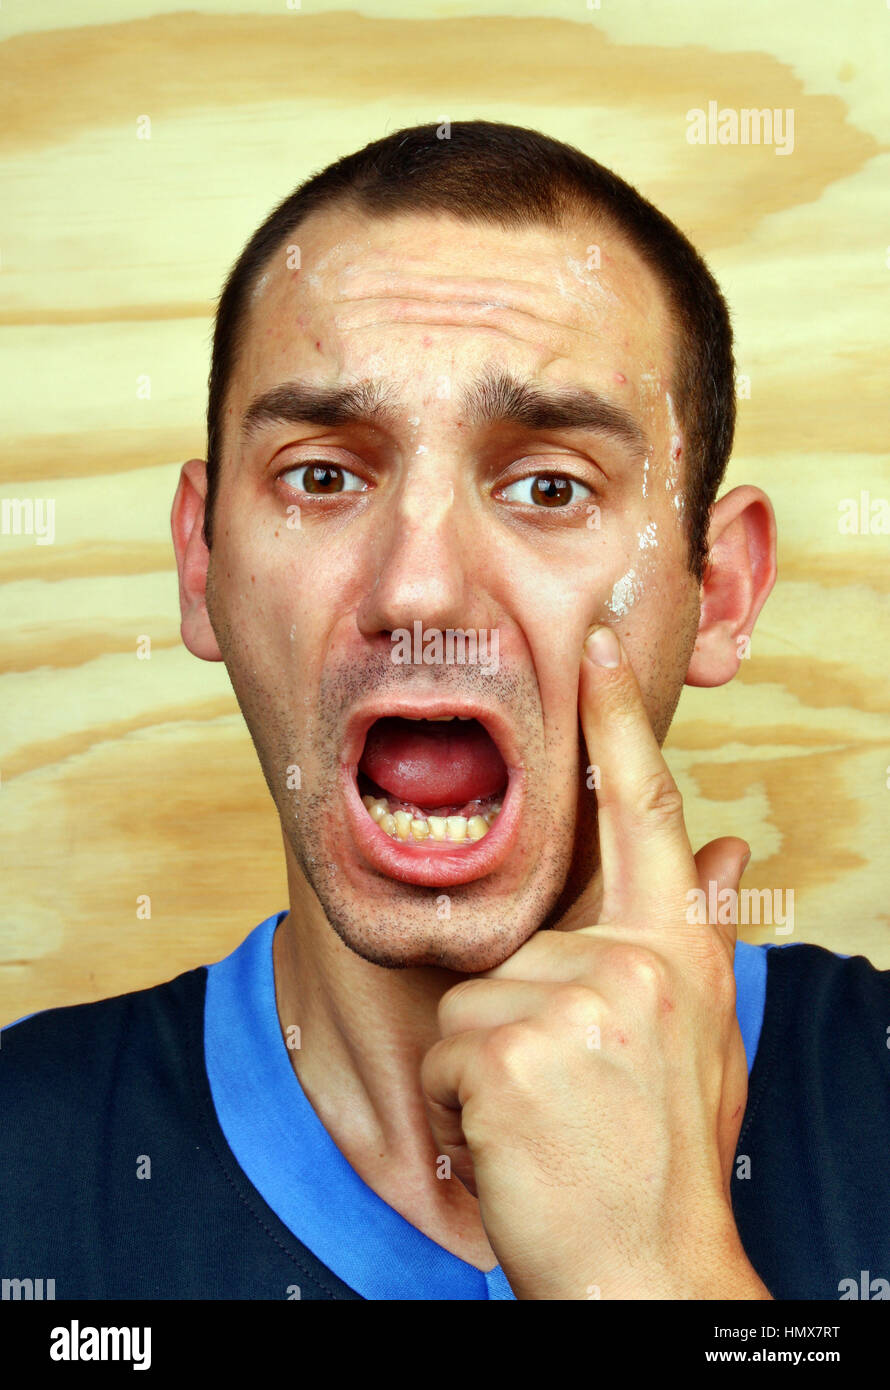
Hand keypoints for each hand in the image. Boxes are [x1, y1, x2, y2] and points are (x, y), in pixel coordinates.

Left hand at [420, 624, 771, 1298]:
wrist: (644, 1272)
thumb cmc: (664, 1153)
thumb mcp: (703, 1037)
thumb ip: (703, 935)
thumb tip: (733, 849)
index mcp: (678, 951)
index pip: (646, 811)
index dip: (615, 723)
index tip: (595, 649)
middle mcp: (631, 963)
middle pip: (523, 935)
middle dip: (523, 1009)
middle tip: (571, 1090)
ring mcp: (569, 1002)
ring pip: (475, 991)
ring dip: (491, 1059)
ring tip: (546, 1116)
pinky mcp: (505, 1048)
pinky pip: (448, 1042)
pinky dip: (462, 1098)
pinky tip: (512, 1135)